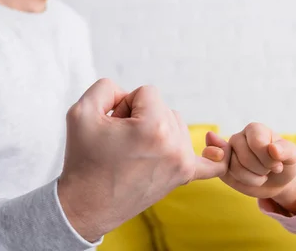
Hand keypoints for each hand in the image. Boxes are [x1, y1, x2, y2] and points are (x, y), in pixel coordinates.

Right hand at [57, 79, 229, 241]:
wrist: (86, 206)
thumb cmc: (83, 159)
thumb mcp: (81, 111)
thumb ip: (107, 87)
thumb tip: (129, 94)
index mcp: (154, 127)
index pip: (147, 92)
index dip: (125, 104)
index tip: (112, 125)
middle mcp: (175, 144)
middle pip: (164, 107)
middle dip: (140, 117)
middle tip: (119, 141)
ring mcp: (183, 162)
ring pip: (176, 124)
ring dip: (157, 129)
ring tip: (132, 150)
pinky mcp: (184, 175)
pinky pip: (211, 163)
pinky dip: (214, 155)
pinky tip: (214, 147)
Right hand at [214, 123, 295, 199]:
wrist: (276, 180)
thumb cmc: (284, 163)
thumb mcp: (292, 157)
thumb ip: (285, 150)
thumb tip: (273, 148)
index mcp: (255, 129)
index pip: (257, 143)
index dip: (269, 160)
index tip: (278, 164)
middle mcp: (238, 137)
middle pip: (245, 157)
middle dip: (262, 170)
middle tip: (269, 169)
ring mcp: (228, 152)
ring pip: (235, 168)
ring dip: (254, 179)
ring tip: (262, 175)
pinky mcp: (223, 167)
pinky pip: (227, 175)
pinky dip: (243, 182)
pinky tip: (251, 179)